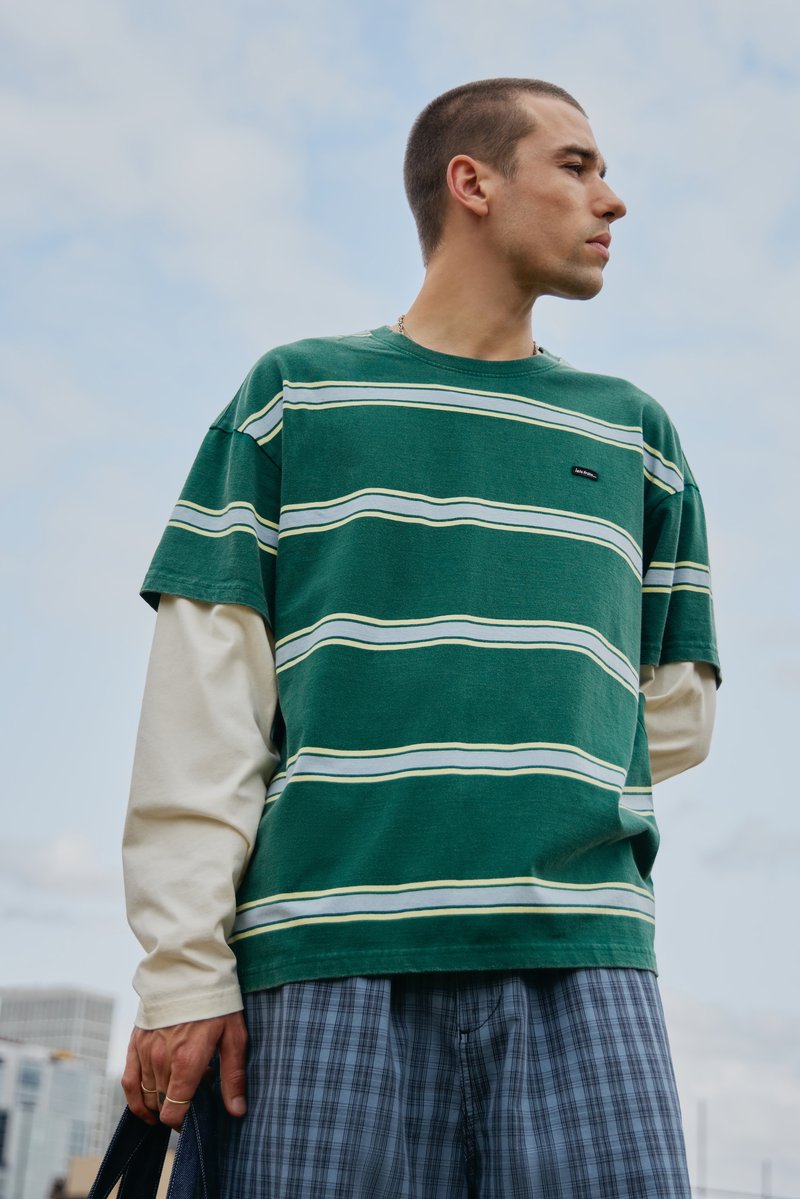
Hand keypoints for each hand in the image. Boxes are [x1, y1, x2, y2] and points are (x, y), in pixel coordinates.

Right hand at [122, 1012, 247, 1129]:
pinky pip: (128, 1082)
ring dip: (160, 1102)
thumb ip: (233, 1076)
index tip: (195, 1118)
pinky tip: (145, 1107)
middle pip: (161, 1105)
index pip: (174, 1113)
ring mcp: (145, 1052)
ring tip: (178, 1092)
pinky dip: (134, 1099)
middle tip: (194, 1096)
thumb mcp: (234, 1036)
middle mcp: (161, 1061)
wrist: (190, 970)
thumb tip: (236, 1111)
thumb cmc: (217, 1003)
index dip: (183, 1123)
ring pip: (146, 1096)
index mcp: (186, 1062)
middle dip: (177, 1108)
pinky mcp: (135, 1043)